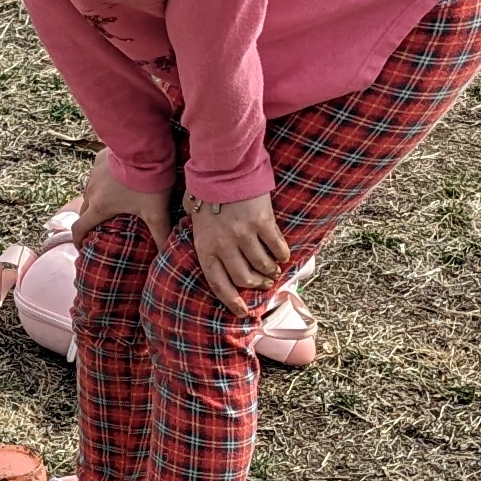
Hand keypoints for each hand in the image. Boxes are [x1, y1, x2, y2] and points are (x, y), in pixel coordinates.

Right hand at [78, 160, 176, 249]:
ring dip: (96, 199)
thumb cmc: (149, 183)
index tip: (81, 248)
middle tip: (100, 227)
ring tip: (110, 203)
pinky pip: (96, 175)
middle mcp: (91, 191)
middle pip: (84, 210)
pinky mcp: (99, 159)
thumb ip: (160, 234)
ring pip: (90, 191)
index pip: (79, 228)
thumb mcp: (156, 212)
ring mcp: (93, 173)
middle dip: (89, 220)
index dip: (77, 241)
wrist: (146, 148)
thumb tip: (164, 257)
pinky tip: (116, 180)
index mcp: (99, 207)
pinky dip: (102, 181)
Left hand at [189, 191, 291, 317]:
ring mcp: (244, 234)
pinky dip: (282, 254)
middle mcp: (224, 245)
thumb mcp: (196, 222)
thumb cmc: (207, 193)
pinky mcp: (262, 222)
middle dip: (257, 284)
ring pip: (262, 265)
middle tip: (264, 283)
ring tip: (274, 270)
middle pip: (244, 278)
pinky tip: (283, 254)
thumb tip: (213, 258)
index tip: (242, 312)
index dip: (231, 301)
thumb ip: (205, 241)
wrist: (223, 168)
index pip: (218, 283)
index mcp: (205, 246)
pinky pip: (277, 247)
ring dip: (271, 271)